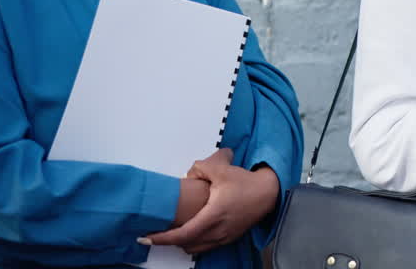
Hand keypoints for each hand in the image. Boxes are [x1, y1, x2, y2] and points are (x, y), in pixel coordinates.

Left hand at [145, 153, 279, 254]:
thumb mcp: (223, 169)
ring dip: (182, 242)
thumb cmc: (247, 183)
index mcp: (213, 216)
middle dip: (168, 240)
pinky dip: (195, 242)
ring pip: (195, 248)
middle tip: (156, 232)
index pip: (182, 234)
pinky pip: (206, 246)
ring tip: (172, 232)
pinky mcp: (229, 238)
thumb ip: (201, 167)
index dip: (162, 238)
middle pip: (185, 244)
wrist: (269, 193)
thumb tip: (189, 173)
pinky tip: (192, 232)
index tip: (146, 237)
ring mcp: (224, 237)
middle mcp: (218, 231)